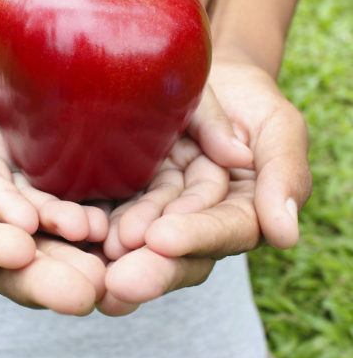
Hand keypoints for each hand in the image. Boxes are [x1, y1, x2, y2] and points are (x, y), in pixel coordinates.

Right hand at [0, 60, 103, 314]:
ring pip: (41, 243)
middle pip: (6, 261)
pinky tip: (110, 230)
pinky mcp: (35, 194)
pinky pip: (59, 212)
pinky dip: (82, 223)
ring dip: (72, 254)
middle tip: (84, 292)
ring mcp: (7, 214)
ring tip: (106, 264)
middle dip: (44, 277)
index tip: (19, 248)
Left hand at [99, 58, 311, 314]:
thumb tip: (283, 235)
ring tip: (93, 257)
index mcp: (239, 211)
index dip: (194, 237)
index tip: (161, 240)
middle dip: (149, 265)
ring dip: (118, 251)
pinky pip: (114, 207)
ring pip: (141, 234)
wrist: (202, 75)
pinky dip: (96, 221)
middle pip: (177, 249)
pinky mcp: (131, 188)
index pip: (222, 230)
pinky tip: (73, 232)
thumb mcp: (277, 128)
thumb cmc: (248, 100)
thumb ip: (283, 175)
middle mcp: (197, 217)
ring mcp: (161, 206)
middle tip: (118, 282)